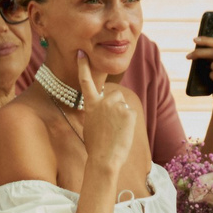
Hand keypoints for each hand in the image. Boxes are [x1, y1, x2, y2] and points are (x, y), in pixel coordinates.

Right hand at [75, 53, 139, 172]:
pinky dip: (128, 123)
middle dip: (116, 106)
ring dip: (122, 115)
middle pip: (115, 95)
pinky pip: (130, 114)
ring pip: (123, 104)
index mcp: (90, 104)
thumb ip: (97, 111)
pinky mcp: (128, 112)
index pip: (86, 81)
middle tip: (111, 124)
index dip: (83, 67)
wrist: (104, 158)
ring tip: (115, 130)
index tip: (82, 53)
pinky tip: (122, 132)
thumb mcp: (90, 124)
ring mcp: (116, 106)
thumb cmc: (96, 146)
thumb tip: (106, 108)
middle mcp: (102, 101)